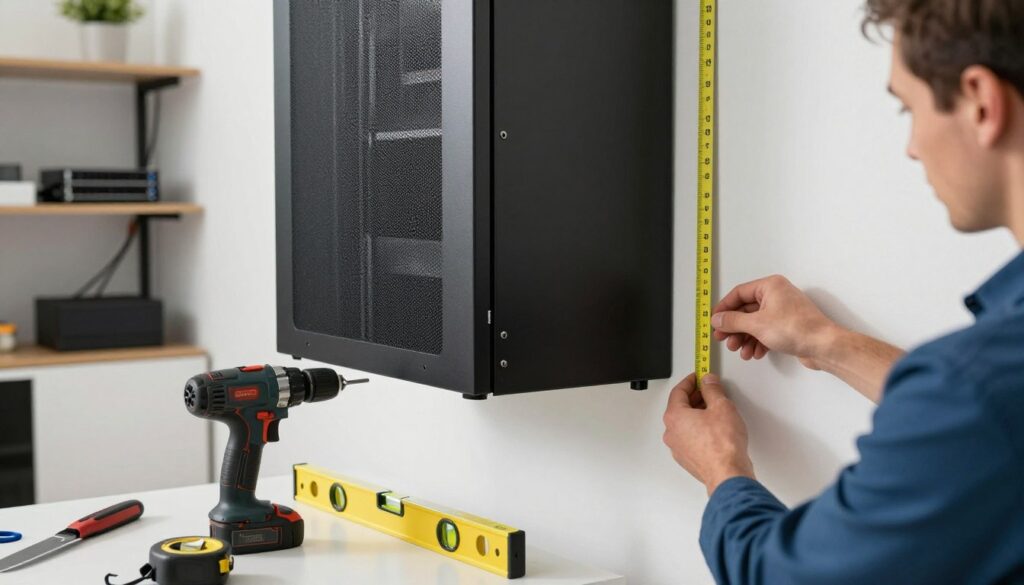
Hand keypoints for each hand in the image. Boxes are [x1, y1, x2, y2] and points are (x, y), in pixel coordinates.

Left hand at [663, 373, 753, 495]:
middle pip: (680, 407)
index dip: (690, 381)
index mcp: (675, 416)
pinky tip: (714, 428)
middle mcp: (672, 432)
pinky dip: (699, 429)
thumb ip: (713, 390)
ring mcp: (678, 448)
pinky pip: (690, 438)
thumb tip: (708, 382)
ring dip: (697, 413)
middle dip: (695, 397)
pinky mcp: (687, 459)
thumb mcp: (721, 406)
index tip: (699, 377)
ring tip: (715, 409)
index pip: (678, 391)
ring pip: (685, 424)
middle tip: (708, 391)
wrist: (727, 474)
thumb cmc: (723, 445)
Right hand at [711, 275, 839, 368]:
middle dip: (734, 328)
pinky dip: (758, 342)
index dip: (724, 308)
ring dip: (745, 338)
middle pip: (745, 310)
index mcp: (769, 286)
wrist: (823, 346)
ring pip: (755, 323)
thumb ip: (733, 321)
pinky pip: (766, 331)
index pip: (738, 293)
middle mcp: (776, 295)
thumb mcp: (756, 324)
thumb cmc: (794, 328)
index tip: (714, 322)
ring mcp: (783, 311)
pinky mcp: (788, 326)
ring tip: (740, 351)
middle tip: (724, 340)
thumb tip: (717, 319)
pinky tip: (755, 354)